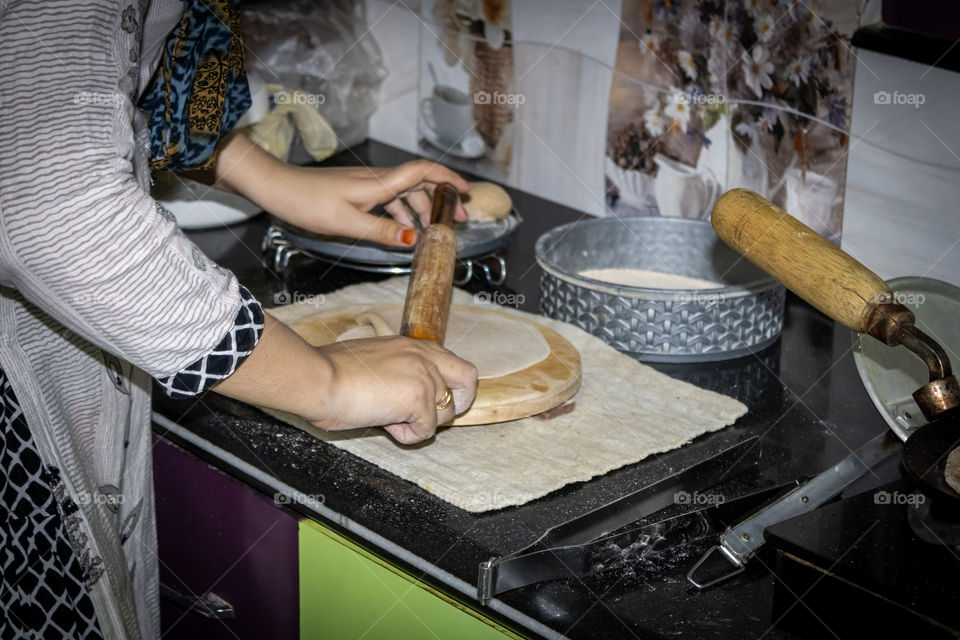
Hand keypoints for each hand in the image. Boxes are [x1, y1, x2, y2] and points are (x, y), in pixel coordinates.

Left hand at [213, 133, 469, 247]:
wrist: (278, 189)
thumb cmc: (308, 202)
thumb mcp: (347, 223)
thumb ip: (382, 232)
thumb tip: (415, 239)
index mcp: (379, 184)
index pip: (423, 172)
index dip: (448, 178)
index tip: (467, 192)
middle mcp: (377, 181)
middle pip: (419, 183)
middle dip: (441, 199)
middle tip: (456, 219)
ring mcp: (367, 186)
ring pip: (404, 194)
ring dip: (421, 210)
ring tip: (432, 231)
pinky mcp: (357, 193)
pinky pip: (388, 201)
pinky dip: (402, 214)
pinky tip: (402, 231)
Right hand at [214, 315, 477, 444]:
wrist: (317, 377)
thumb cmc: (330, 372)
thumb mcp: (373, 362)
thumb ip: (396, 372)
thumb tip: (400, 397)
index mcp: (413, 345)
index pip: (454, 362)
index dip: (449, 385)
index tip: (431, 401)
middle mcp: (424, 356)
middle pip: (467, 381)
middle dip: (455, 404)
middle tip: (429, 418)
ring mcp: (425, 377)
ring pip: (444, 413)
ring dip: (420, 424)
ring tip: (389, 419)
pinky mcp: (419, 399)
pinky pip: (425, 430)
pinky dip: (406, 435)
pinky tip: (384, 424)